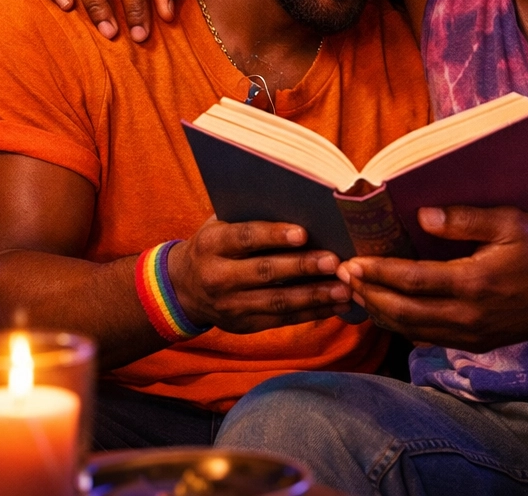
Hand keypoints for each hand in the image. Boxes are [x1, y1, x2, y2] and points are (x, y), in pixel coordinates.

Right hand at [168, 218, 352, 332]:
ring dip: (314, 296)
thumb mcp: (220, 225)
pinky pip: (282, 320)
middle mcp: (218, 277)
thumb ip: (250, 216)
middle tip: (334, 262)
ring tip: (344, 289)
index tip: (303, 233)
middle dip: (302, 267)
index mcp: (212, 244)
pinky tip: (336, 305)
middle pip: (265, 272)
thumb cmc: (215, 245)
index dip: (273, 236)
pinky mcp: (244, 325)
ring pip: (277, 301)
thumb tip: (298, 201)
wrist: (182, 288)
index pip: (245, 238)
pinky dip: (312, 313)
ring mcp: (231, 305)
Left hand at [336, 206, 527, 350]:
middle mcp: (467, 315)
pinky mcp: (475, 343)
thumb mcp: (511, 223)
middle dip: (370, 294)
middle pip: (404, 312)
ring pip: (412, 330)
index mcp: (473, 282)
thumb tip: (422, 217)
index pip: (413, 281)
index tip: (352, 263)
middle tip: (344, 277)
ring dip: (381, 312)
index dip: (379, 272)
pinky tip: (389, 312)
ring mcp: (470, 334)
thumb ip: (465, 219)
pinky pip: (428, 338)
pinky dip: (403, 326)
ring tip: (357, 293)